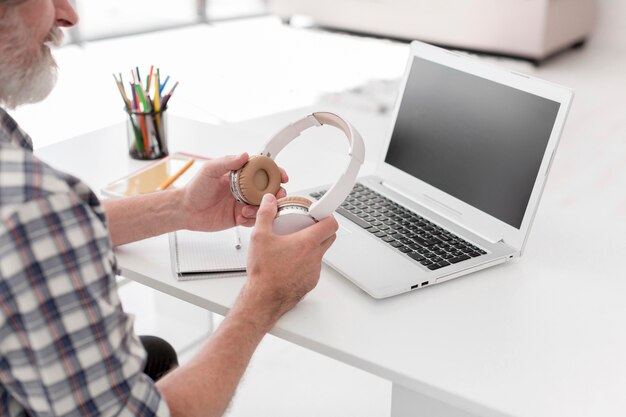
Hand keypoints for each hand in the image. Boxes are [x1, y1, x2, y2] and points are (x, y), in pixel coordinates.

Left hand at [180, 153, 287, 231]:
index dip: (275, 172)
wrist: (186, 211)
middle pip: (269, 190)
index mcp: (240, 175)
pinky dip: (252, 219)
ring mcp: (243, 203)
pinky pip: (254, 219)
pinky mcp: (240, 217)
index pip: (263, 171)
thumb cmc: (195, 189)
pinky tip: (242, 217)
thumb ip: (227, 162)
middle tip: (274, 197)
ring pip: (264, 206)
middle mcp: (244, 189)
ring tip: (247, 210)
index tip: (282, 176)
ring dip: (261, 209)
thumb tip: (244, 155)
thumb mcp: (210, 170)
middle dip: (276, 194)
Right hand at [237, 193, 338, 330]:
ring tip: (293, 246)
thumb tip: (269, 201)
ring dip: (311, 247)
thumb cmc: (264, 272)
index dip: (327, 216)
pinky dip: (306, 263)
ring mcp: (314, 271)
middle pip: (329, 237)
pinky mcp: (310, 282)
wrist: (263, 299)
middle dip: (320, 229)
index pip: (331, 224)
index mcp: (307, 243)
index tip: (319, 213)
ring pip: (320, 253)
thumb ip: (265, 214)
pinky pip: (313, 267)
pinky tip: (290, 262)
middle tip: (305, 227)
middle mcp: (315, 257)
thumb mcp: (260, 236)